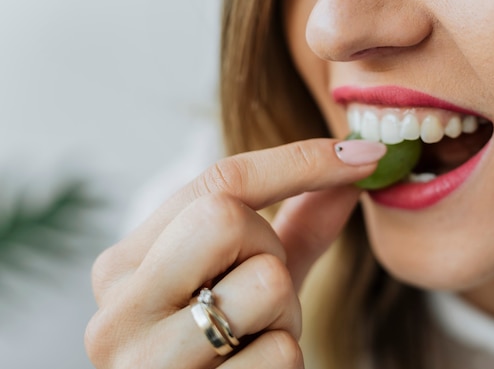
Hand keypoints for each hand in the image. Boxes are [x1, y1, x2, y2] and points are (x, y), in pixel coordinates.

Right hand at [85, 138, 384, 368]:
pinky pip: (280, 351)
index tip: (362, 154)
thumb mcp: (249, 283)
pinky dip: (283, 358)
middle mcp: (121, 306)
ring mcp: (146, 359)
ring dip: (285, 312)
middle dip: (270, 247)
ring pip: (265, 282)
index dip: (300, 161)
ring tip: (255, 337)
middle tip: (261, 289)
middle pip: (226, 216)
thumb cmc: (222, 348)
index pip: (217, 182)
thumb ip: (295, 228)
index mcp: (126, 264)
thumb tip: (353, 168)